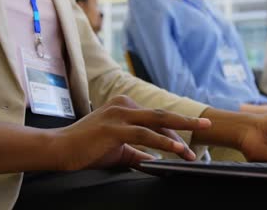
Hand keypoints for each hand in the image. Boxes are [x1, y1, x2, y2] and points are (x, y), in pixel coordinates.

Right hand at [49, 96, 210, 170]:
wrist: (59, 149)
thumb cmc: (87, 149)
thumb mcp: (118, 150)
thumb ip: (137, 153)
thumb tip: (154, 161)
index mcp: (126, 107)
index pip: (157, 119)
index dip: (175, 131)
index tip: (190, 142)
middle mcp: (124, 105)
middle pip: (162, 114)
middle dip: (187, 121)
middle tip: (208, 125)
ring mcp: (119, 114)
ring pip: (156, 122)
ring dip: (178, 135)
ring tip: (194, 148)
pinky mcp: (113, 127)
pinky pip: (143, 134)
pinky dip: (161, 141)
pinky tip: (175, 148)